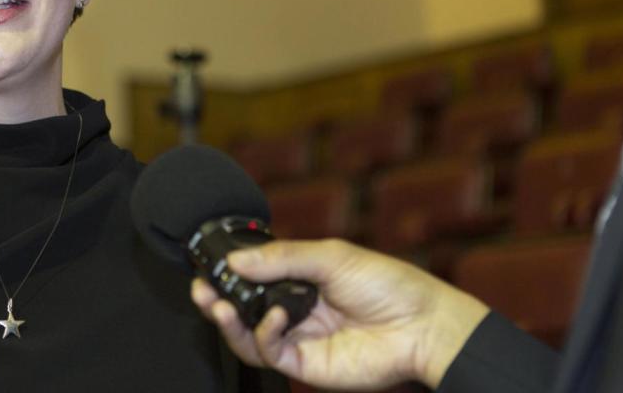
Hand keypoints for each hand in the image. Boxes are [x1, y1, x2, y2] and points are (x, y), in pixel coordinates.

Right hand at [191, 239, 488, 388]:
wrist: (422, 325)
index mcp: (301, 280)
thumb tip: (236, 260)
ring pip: (248, 336)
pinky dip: (263, 336)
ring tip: (217, 305)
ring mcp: (300, 339)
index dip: (229, 274)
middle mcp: (295, 311)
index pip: (254, 278)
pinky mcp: (306, 365)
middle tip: (200, 288)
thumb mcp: (330, 256)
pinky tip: (273, 320)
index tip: (209, 266)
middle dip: (215, 300)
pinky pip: (270, 354)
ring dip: (228, 321)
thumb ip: (281, 258)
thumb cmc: (387, 284)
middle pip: (243, 309)